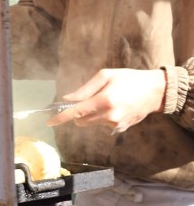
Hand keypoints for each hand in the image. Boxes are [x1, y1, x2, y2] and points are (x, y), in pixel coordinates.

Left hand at [46, 68, 165, 132]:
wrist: (156, 91)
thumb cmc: (129, 79)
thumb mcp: (105, 76)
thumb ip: (84, 89)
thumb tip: (67, 99)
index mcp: (104, 101)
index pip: (76, 113)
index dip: (60, 118)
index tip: (49, 122)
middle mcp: (109, 116)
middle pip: (81, 121)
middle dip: (77, 113)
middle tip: (86, 101)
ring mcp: (116, 124)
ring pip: (91, 123)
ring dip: (91, 115)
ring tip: (106, 101)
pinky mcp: (121, 129)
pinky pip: (103, 125)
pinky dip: (102, 118)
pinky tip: (115, 107)